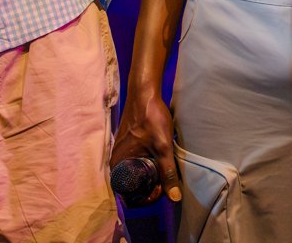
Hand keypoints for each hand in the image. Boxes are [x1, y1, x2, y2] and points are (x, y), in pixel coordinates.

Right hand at [109, 84, 181, 206]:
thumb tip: (175, 197)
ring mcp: (122, 153)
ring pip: (136, 175)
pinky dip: (148, 167)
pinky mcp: (128, 146)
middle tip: (166, 183)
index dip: (146, 198)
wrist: (144, 93)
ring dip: (150, 178)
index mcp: (118, 165)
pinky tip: (159, 161)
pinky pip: (136, 164)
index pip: (128, 196)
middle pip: (133, 187)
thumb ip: (168, 172)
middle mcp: (116, 162)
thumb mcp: (163, 147)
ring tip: (164, 173)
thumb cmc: (151, 118)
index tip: (161, 190)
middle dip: (150, 188)